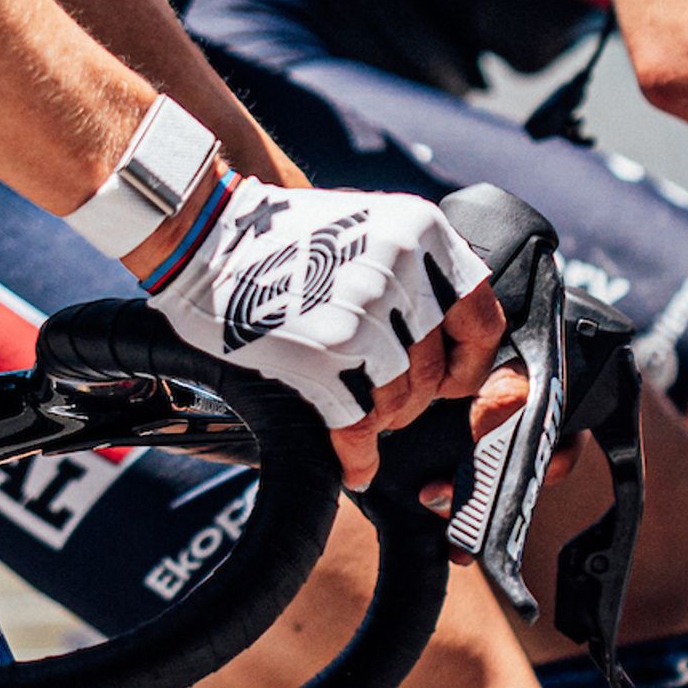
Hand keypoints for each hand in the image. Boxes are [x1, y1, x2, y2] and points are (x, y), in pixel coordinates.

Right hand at [136, 179, 509, 483]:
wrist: (205, 233)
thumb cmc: (281, 234)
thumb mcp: (369, 226)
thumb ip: (414, 273)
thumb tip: (447, 341)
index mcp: (421, 235)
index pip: (482, 319)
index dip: (469, 362)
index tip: (449, 377)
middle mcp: (401, 273)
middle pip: (436, 372)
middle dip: (413, 399)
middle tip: (386, 400)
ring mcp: (364, 316)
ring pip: (399, 401)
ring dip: (380, 419)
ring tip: (355, 413)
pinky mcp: (324, 356)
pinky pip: (359, 423)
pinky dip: (357, 452)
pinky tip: (352, 461)